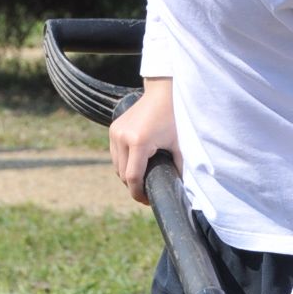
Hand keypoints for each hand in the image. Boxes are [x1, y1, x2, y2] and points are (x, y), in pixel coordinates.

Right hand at [108, 79, 177, 203]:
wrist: (163, 92)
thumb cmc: (174, 118)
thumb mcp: (179, 146)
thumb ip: (178, 168)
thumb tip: (178, 189)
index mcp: (139, 142)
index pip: (133, 177)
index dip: (138, 193)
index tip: (147, 201)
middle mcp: (123, 137)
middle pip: (123, 174)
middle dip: (134, 186)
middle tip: (147, 192)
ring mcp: (115, 132)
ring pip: (116, 166)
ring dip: (127, 175)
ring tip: (141, 180)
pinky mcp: (113, 129)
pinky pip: (115, 155)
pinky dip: (123, 163)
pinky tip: (135, 165)